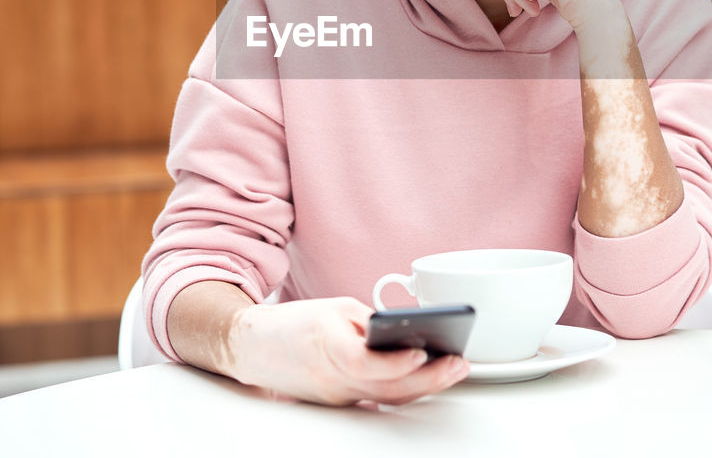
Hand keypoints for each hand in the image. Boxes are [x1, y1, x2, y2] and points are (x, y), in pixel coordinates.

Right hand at [228, 297, 469, 405]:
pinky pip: (377, 398)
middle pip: (386, 387)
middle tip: (457, 364)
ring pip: (387, 397)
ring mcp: (336, 396)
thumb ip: (371, 323)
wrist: (254, 348)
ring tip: (451, 369)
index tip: (423, 352)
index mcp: (327, 347)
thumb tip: (407, 335)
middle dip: (427, 378)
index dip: (395, 362)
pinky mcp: (340, 402)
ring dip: (422, 386)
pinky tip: (425, 377)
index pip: (365, 363)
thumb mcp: (335, 309)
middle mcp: (333, 379)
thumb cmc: (293, 324)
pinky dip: (402, 388)